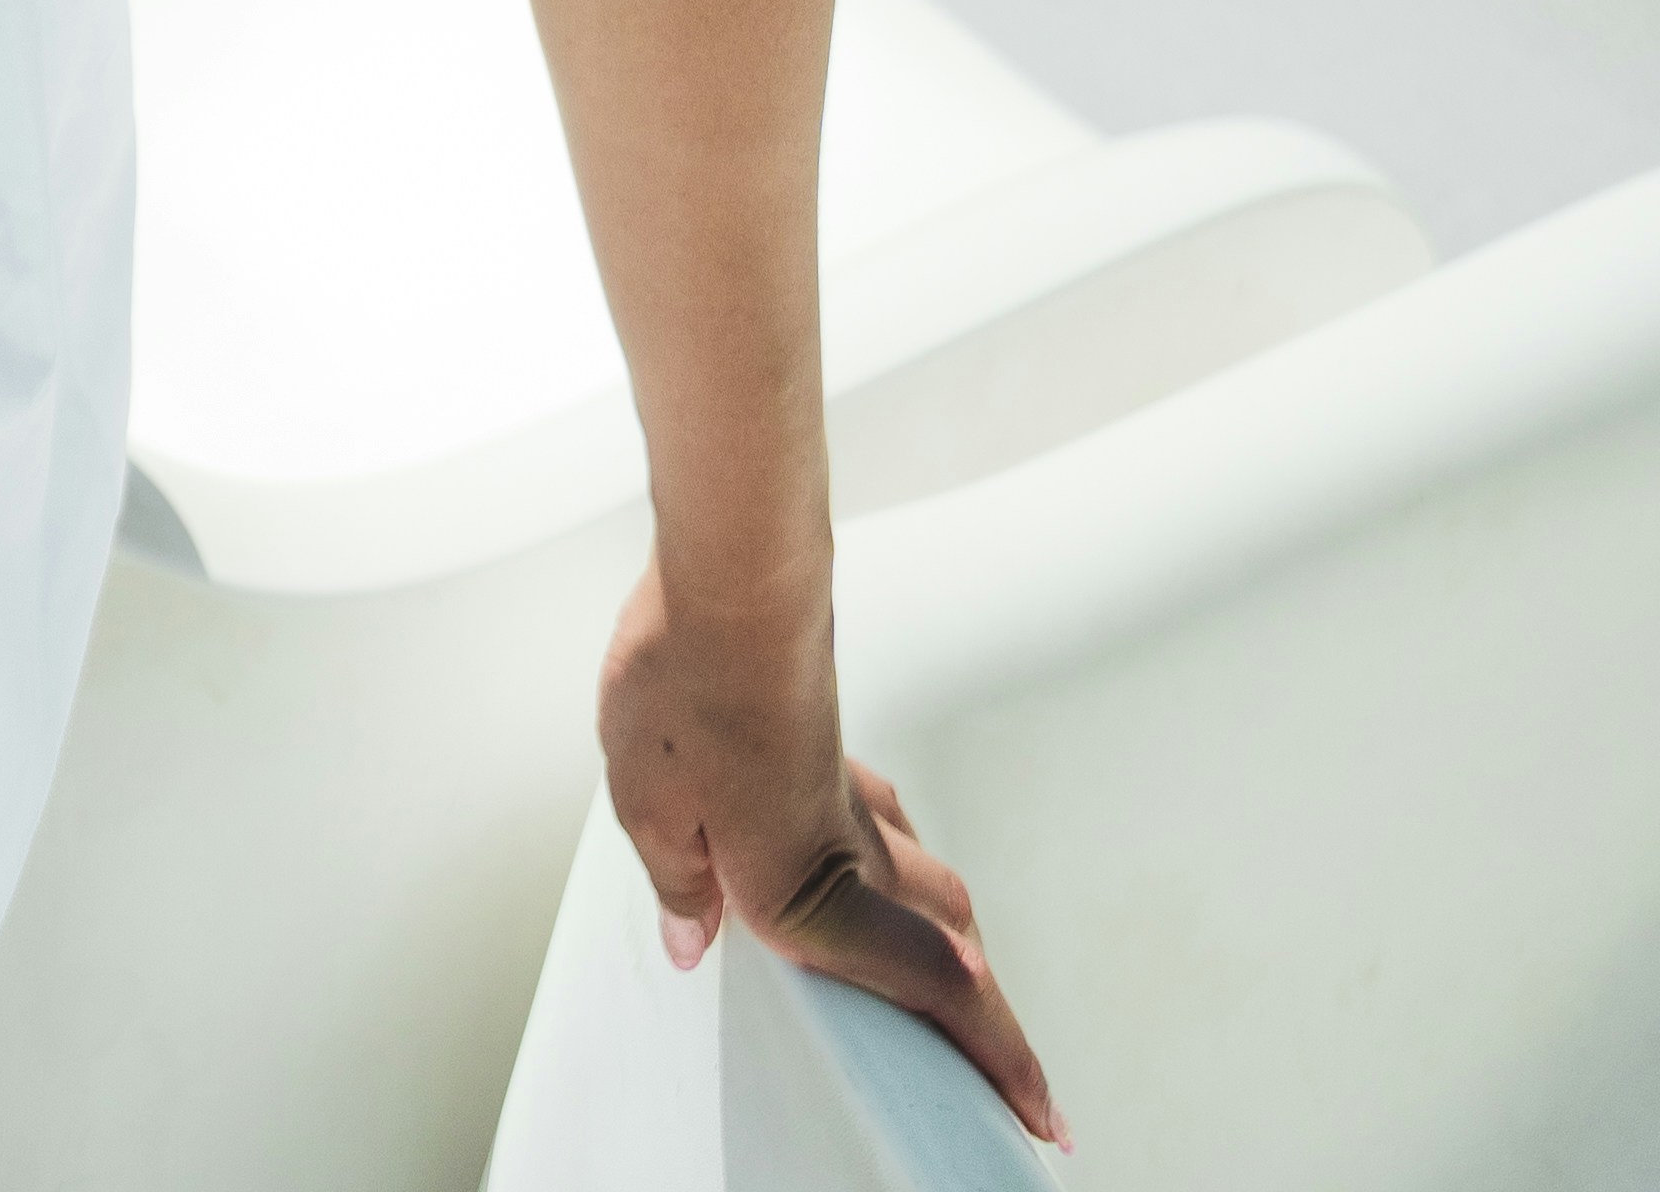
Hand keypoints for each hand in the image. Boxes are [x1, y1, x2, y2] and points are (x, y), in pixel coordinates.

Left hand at [599, 558, 1065, 1151]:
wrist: (730, 571)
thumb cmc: (682, 685)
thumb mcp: (648, 802)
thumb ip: (678, 885)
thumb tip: (694, 946)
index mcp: (807, 885)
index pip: (920, 985)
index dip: (986, 1051)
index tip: (1038, 1114)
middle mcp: (850, 844)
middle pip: (949, 944)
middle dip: (991, 1022)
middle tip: (1025, 1088)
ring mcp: (848, 789)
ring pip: (929, 879)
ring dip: (956, 944)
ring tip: (966, 986)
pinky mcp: (831, 743)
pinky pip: (889, 823)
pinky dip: (908, 867)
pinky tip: (886, 860)